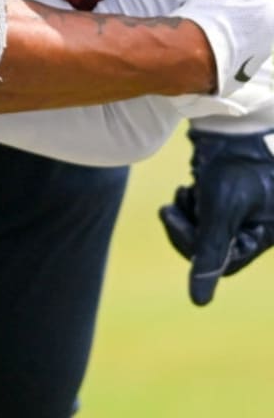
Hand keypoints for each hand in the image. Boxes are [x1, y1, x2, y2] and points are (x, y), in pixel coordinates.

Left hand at [159, 127, 273, 304]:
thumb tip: (199, 302)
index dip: (191, 245)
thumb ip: (208, 251)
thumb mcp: (220, 208)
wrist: (238, 127)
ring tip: (187, 192)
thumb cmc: (236, 167)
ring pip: (200, 229)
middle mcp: (251, 229)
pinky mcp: (224, 198)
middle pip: (206, 248)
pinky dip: (190, 202)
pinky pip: (199, 212)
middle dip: (186, 228)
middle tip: (170, 208)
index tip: (170, 216)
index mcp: (259, 237)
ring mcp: (239, 214)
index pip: (220, 264)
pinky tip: (190, 187)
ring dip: (188, 213)